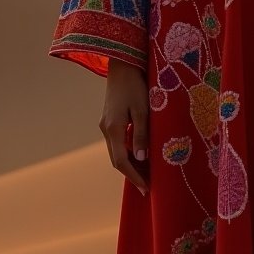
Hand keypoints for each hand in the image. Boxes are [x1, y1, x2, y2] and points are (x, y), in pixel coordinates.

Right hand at [101, 58, 149, 195]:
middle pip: (117, 160)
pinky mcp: (109, 118)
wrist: (122, 65)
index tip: (146, 188)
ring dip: (129, 163)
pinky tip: (139, 152)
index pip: (122, 162)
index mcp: (113, 129)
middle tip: (147, 186)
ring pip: (116, 151)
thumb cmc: (135, 85)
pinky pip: (117, 141)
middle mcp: (106, 129)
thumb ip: (141, 134)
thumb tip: (141, 159)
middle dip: (132, 174)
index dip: (134, 176)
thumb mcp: (142, 109)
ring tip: (146, 172)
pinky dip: (127, 151)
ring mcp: (106, 124)